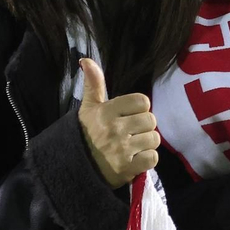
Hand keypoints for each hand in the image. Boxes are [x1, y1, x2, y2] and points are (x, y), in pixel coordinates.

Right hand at [76, 58, 159, 187]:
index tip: (129, 115)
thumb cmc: (87, 134)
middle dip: (144, 126)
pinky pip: (152, 158)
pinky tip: (136, 158)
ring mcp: (121, 150)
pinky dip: (147, 159)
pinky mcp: (127, 169)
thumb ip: (93, 83)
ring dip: (147, 143)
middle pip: (151, 120)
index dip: (139, 108)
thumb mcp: (88, 107)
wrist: (76, 167)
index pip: (142, 101)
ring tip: (133, 146)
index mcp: (106, 112)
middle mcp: (114, 130)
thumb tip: (86, 60)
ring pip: (154, 139)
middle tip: (132, 132)